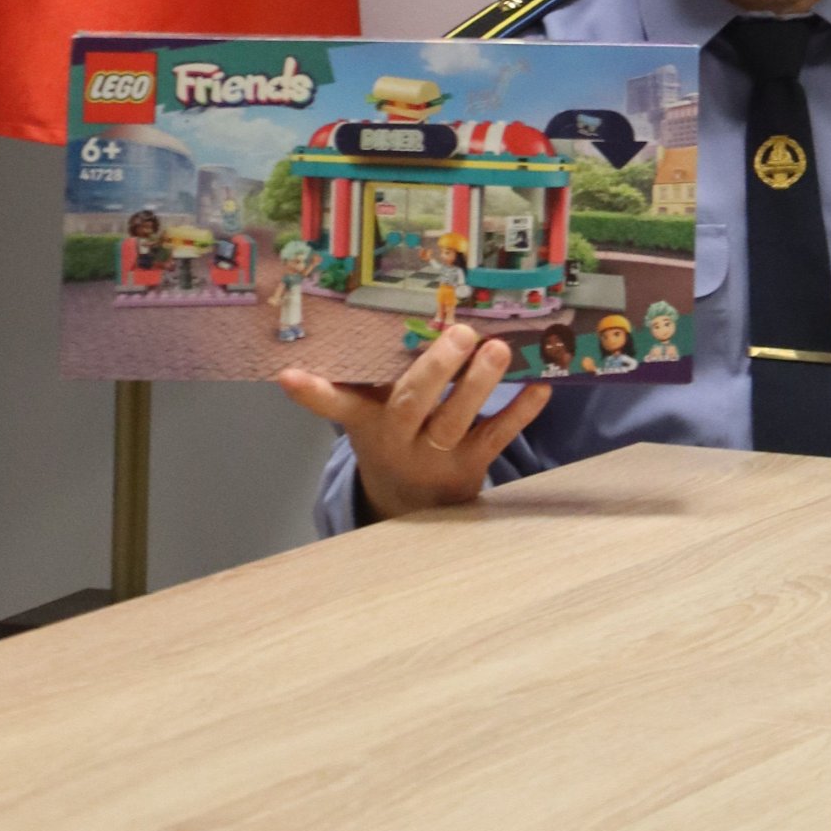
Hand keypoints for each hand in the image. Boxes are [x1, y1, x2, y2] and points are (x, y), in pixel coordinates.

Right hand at [279, 324, 549, 520]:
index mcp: (368, 420)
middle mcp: (399, 439)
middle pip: (413, 405)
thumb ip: (362, 377)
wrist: (414, 508)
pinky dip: (519, 413)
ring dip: (480, 385)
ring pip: (456, 422)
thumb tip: (341, 322)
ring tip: (500, 348)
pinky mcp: (471, 466)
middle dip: (436, 370)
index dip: (313, 392)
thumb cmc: (392, 435)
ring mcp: (436, 456)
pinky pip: (496, 438)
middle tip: (460, 333)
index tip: (289, 375)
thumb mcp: (370, 412)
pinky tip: (541, 386)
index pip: (335, 405)